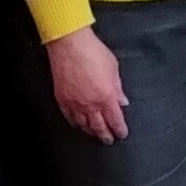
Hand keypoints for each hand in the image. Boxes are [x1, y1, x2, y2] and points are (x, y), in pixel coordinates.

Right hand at [47, 28, 129, 143]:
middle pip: (99, 126)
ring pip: (83, 125)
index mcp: (106, 96)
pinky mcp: (62, 99)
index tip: (121, 134)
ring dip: (90, 131)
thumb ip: (118, 87)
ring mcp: (74, 103)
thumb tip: (123, 101)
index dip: (119, 129)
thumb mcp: (113, 68)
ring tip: (94, 134)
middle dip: (105, 135)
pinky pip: (69, 117)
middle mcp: (90, 104)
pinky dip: (74, 123)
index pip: (115, 119)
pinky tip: (77, 124)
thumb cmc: (93, 52)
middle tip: (108, 140)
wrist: (70, 45)